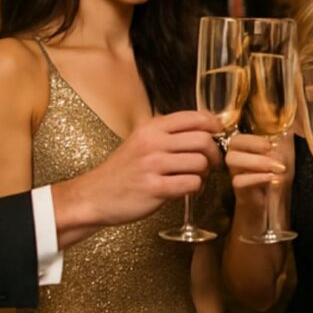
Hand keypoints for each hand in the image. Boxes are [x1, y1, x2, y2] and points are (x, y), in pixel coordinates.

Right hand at [53, 111, 221, 242]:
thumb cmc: (123, 170)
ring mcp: (153, 165)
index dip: (214, 125)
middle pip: (203, 140)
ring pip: (200, 163)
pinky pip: (191, 184)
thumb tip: (206, 125)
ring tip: (196, 177)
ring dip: (205, 173)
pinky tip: (187, 189)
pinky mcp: (154, 188)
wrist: (94, 196)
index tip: (219, 134)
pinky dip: (196, 188)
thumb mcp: (142, 140)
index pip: (195, 117)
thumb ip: (169, 132)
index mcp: (152, 127)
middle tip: (212, 163)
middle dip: (215, 153)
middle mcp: (153, 142)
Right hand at [225, 132, 288, 209]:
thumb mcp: (285, 150)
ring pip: (232, 161)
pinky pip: (238, 181)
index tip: (271, 143)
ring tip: (277, 168)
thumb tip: (294, 118)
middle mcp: (236, 157)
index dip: (253, 138)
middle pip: (233, 145)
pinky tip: (272, 178)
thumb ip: (286, 134)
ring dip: (256, 162)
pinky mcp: (239, 190)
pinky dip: (256, 178)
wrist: (276, 197)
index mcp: (245, 145)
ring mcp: (235, 173)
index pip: (239, 136)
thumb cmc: (278, 170)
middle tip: (274, 153)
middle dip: (254, 148)